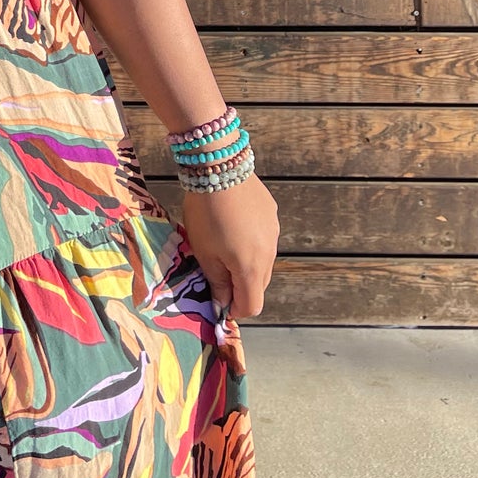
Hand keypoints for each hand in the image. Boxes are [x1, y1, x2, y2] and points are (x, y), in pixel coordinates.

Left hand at [177, 173, 279, 320]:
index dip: (235, 310)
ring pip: (263, 262)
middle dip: (240, 287)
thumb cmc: (206, 213)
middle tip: (217, 273)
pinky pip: (265, 239)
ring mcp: (273, 232)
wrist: (219, 167)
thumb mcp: (204, 251)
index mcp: (251, 268)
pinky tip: (233, 225)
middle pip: (259, 285)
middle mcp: (269, 253)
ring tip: (223, 245)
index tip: (219, 301)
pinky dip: (252, 242)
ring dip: (247, 264)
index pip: (252, 305)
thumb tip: (223, 304)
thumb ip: (217, 282)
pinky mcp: (272, 214)